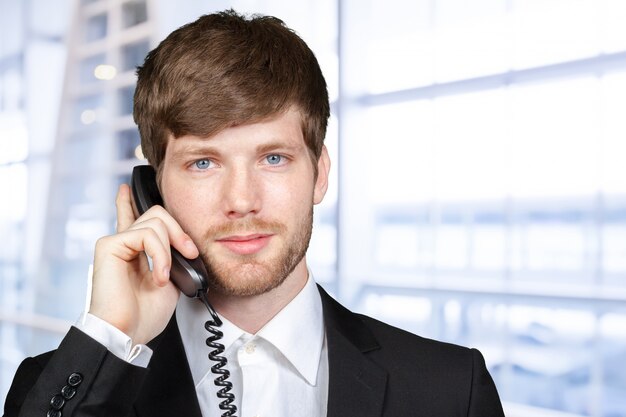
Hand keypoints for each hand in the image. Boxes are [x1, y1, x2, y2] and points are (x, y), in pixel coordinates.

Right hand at [89, 184, 199, 344]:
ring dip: (169, 250)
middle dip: (179, 230)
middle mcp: (122, 242)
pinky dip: (159, 255)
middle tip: (190, 252)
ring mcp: (114, 242)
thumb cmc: (145, 314)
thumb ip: (170, 257)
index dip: (128, 201)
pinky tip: (157, 276)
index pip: (130, 217)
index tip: (127, 189)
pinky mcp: (108, 245)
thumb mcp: (168, 280)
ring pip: (155, 222)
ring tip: (166, 276)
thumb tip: (182, 244)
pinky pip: (145, 234)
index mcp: (134, 251)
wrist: (128, 333)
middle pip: (157, 213)